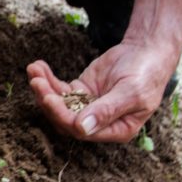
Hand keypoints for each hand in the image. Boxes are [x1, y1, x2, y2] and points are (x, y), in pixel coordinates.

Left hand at [27, 39, 178, 141]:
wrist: (147, 51)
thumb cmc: (146, 74)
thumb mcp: (131, 92)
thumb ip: (107, 110)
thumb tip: (82, 128)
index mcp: (115, 130)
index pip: (81, 130)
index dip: (62, 116)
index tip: (49, 98)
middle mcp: (98, 122)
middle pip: (65, 118)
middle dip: (48, 101)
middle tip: (36, 81)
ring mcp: (87, 106)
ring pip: (59, 104)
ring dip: (43, 88)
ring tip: (33, 70)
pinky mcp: (81, 91)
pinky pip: (59, 89)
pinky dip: (47, 79)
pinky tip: (37, 66)